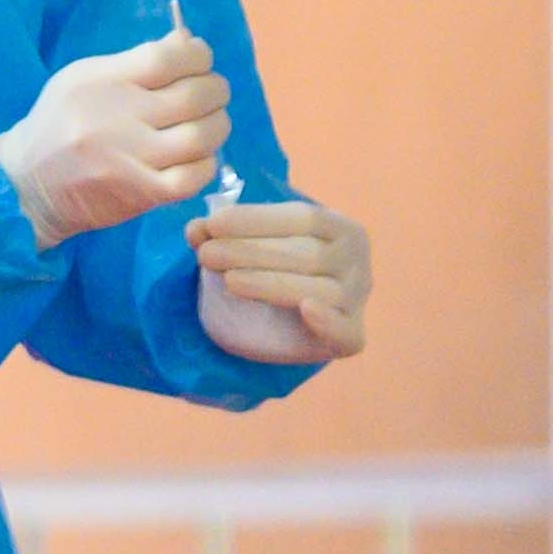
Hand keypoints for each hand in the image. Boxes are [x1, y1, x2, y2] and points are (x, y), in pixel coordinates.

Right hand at [0, 31, 231, 244]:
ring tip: (209, 124)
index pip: (167, 58)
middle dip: (216, 90)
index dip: (198, 54)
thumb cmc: (59, 124)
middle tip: (212, 94)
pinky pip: (193, 177)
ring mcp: (128, 159)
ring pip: (201, 137)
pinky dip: (206, 164)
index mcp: (101, 82)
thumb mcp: (84, 79)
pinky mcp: (138, 194)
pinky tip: (197, 157)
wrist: (25, 185)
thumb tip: (188, 44)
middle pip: (194, 96)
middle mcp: (115, 119)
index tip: (200, 59)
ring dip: (217, 126)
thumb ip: (135, 62)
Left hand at [196, 196, 370, 362]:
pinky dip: (328, 321)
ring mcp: (357, 298)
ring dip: (270, 284)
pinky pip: (345, 331)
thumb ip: (224, 234)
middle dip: (252, 252)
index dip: (255, 220)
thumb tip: (195, 228)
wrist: (289, 318)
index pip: (302, 218)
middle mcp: (356, 259)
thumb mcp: (251, 244)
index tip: (212, 223)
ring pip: (316, 290)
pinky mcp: (352, 336)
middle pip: (307, 253)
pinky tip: (306, 309)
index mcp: (340, 227)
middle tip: (207, 254)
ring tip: (229, 280)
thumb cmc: (275, 267)